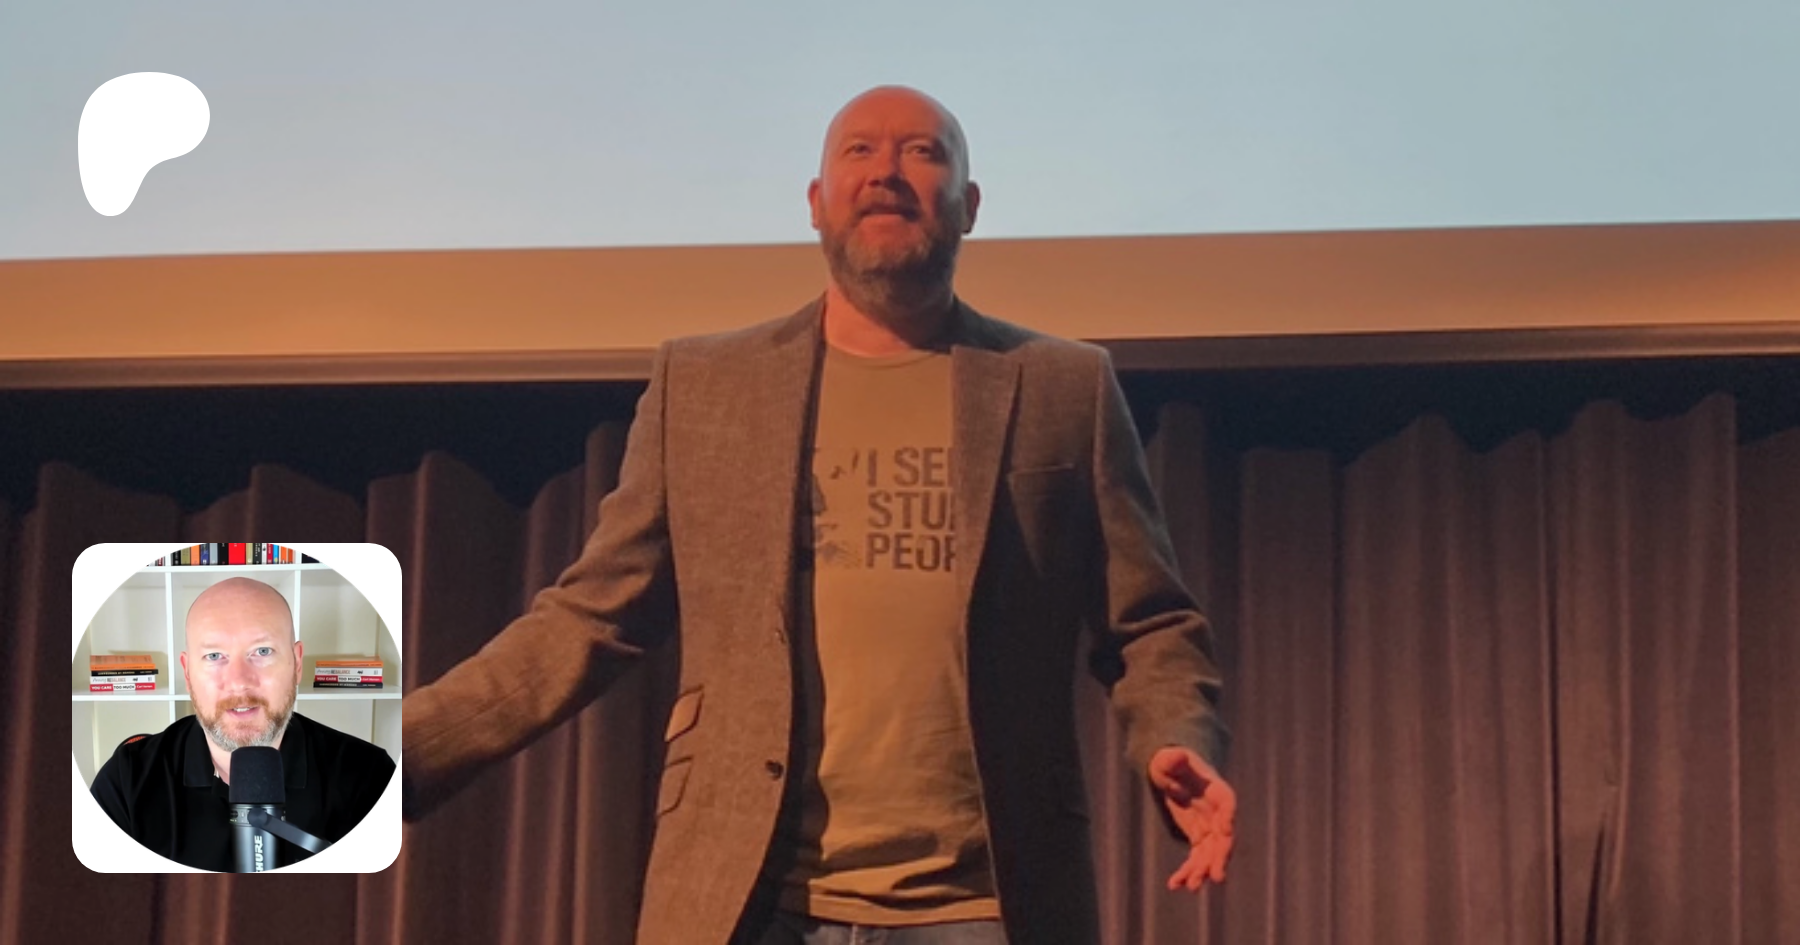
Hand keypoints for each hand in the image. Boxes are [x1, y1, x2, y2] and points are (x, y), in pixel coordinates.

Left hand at [1147, 746, 1235, 890]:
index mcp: (1217, 790)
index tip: (1225, 831)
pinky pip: (1196, 858)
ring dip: (1201, 871)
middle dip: (1219, 858)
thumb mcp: (1168, 758)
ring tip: (1190, 886)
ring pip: (1210, 854)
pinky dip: (1187, 871)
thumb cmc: (1172, 761)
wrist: (1172, 771)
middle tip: (1216, 877)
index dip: (1228, 817)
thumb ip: (1174, 759)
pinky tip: (1174, 885)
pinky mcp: (1198, 838)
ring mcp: (1210, 827)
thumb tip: (1178, 756)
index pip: (1227, 803)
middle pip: (1223, 838)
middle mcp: (1218, 813)